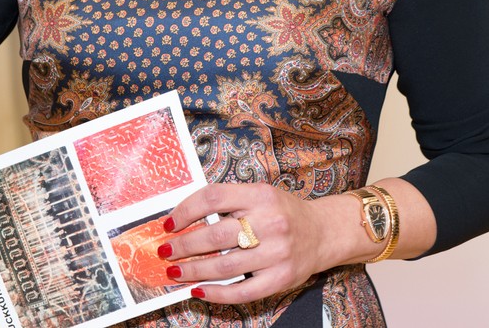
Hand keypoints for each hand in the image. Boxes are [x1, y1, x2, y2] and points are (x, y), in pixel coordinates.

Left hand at [158, 183, 347, 303]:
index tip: (169, 224)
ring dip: (192, 270)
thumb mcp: (260, 196)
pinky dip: (215, 293)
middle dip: (183, 246)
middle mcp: (270, 222)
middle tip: (165, 251)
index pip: (213, 198)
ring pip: (223, 265)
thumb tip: (184, 220)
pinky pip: (241, 291)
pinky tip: (198, 290)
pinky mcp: (280, 278)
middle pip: (214, 235)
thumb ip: (228, 203)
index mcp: (261, 196)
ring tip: (175, 271)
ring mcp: (277, 253)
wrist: (323, 232)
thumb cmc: (283, 213)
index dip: (185, 211)